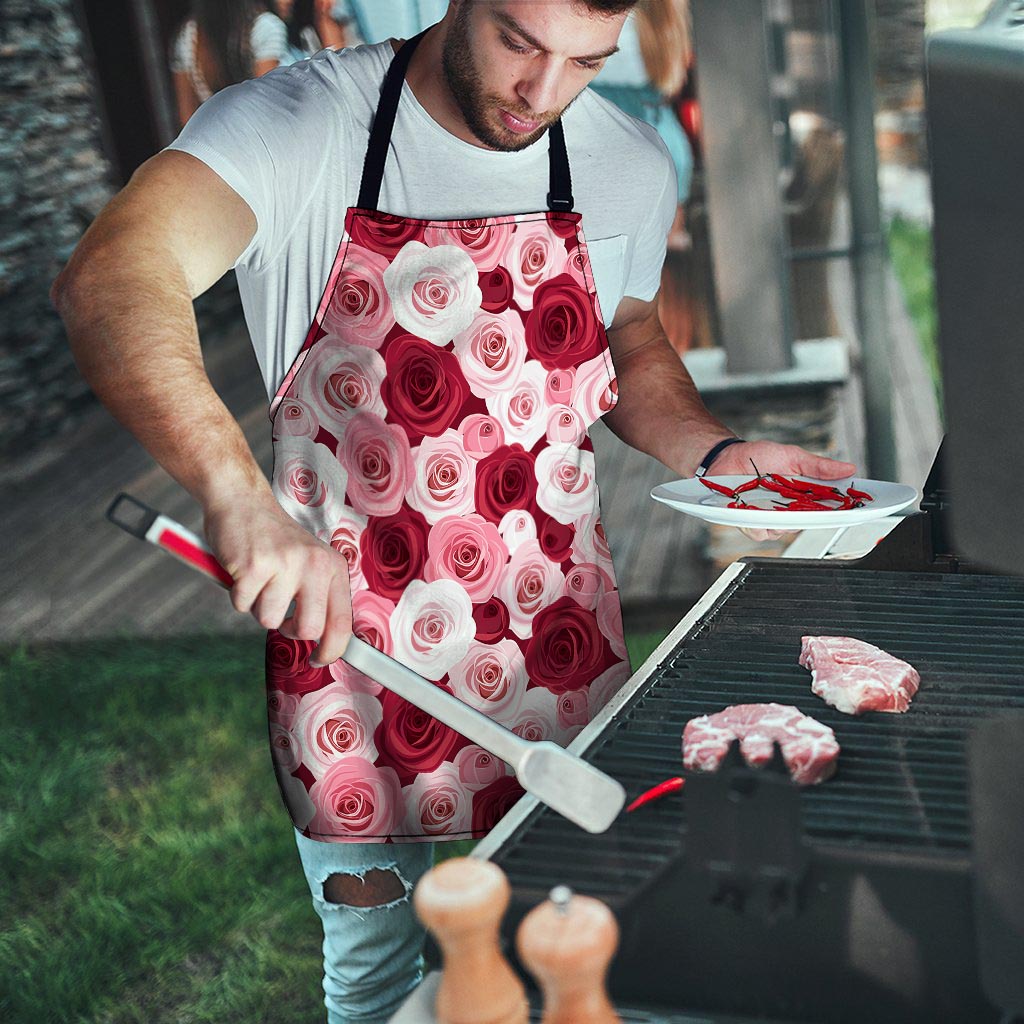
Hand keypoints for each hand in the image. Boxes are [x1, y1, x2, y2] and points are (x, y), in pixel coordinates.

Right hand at [204, 495, 351, 665]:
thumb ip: (319, 596)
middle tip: (280, 613)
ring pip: (269, 620)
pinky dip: (238, 595)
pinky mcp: (254, 565)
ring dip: (258, 607)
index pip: (342, 621)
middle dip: (289, 630)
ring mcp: (285, 564)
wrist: (242, 502)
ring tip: (259, 580)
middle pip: (308, 629)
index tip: (320, 659)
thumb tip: (325, 642)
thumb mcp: (309, 562)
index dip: (332, 649)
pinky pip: (242, 605)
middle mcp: (314, 564)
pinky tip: (243, 572)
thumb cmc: (274, 539)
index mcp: (332, 566)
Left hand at [707, 440, 856, 542]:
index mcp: (804, 495)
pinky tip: (752, 508)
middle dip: (809, 515)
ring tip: (770, 498)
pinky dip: (757, 522)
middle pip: (809, 523)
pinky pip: (760, 532)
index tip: (857, 509)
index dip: (844, 510)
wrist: (727, 458)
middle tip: (804, 502)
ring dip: (779, 517)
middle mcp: (790, 510)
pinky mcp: (751, 523)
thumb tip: (848, 468)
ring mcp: (771, 518)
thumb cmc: (759, 457)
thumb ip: (819, 466)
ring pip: (784, 531)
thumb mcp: (793, 456)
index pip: (829, 508)